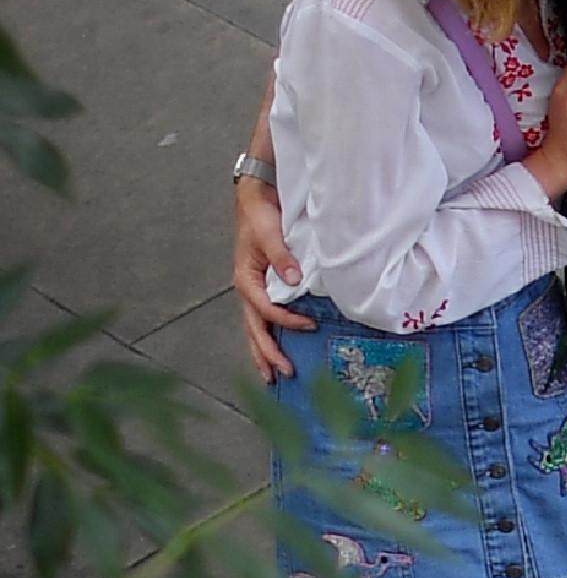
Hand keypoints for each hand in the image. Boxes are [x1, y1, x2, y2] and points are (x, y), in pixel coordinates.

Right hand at [234, 181, 304, 381]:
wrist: (255, 200)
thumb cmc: (260, 215)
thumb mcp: (269, 232)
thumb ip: (281, 255)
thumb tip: (293, 279)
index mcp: (246, 278)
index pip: (265, 308)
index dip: (286, 319)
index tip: (310, 324)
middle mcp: (248, 289)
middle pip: (255, 328)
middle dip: (267, 352)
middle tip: (283, 373)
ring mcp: (255, 291)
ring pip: (256, 328)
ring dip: (264, 352)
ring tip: (273, 376)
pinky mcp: (263, 289)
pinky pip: (264, 319)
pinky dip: (269, 336)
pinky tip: (278, 351)